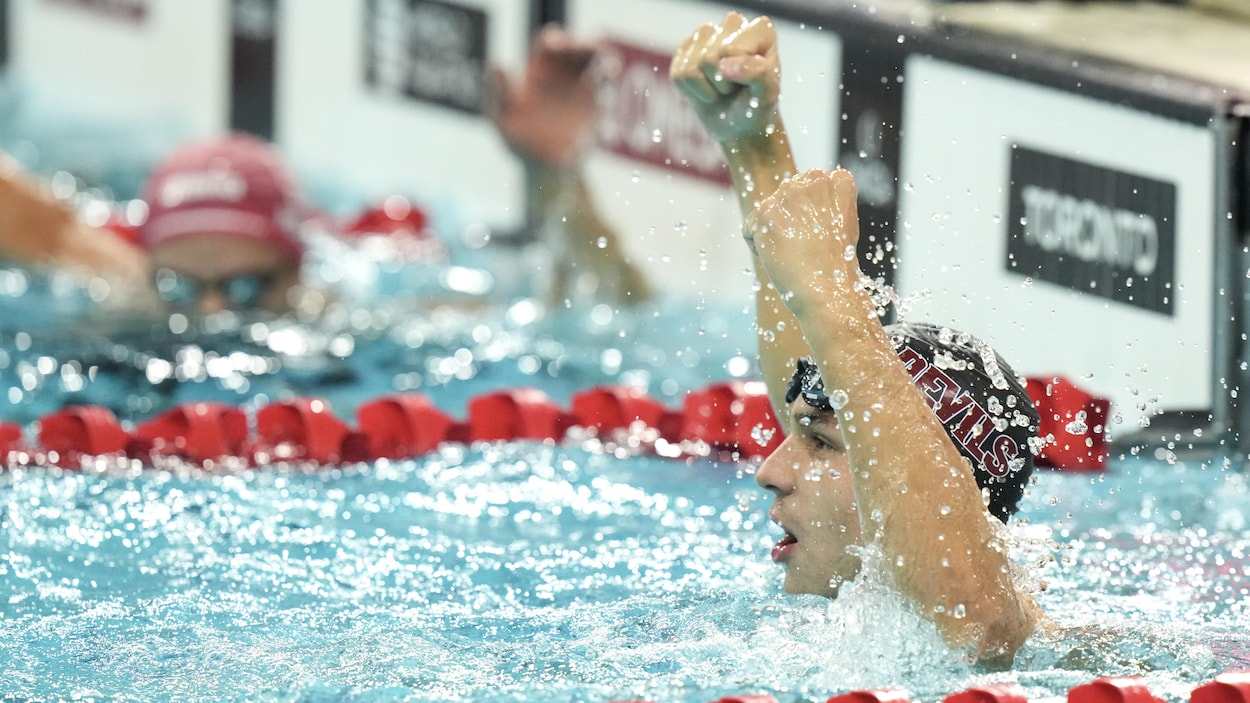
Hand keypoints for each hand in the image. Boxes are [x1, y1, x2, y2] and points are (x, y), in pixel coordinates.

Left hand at [487, 25, 600, 167]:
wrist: (541, 167)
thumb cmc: (516, 137)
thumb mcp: (500, 116)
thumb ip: (497, 91)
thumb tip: (498, 64)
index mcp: (542, 70)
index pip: (551, 44)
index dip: (557, 40)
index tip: (558, 45)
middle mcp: (567, 77)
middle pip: (582, 50)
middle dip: (590, 46)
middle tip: (596, 50)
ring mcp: (585, 94)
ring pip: (602, 72)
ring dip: (607, 69)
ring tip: (607, 73)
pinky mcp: (597, 116)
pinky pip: (606, 105)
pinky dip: (606, 102)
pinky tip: (600, 106)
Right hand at [670, 11, 781, 146]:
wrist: (740, 127)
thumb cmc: (757, 106)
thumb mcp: (767, 94)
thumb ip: (757, 73)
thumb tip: (723, 65)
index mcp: (760, 29)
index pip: (731, 49)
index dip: (738, 74)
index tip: (752, 83)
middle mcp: (732, 24)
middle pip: (709, 57)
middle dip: (722, 82)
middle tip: (736, 87)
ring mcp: (706, 36)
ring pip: (692, 64)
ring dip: (708, 87)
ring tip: (723, 88)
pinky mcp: (685, 51)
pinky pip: (679, 74)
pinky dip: (693, 92)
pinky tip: (708, 90)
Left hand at [744, 169, 861, 316]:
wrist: (829, 290)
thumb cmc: (835, 265)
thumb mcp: (841, 223)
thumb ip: (822, 202)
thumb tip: (793, 194)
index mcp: (838, 179)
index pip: (809, 186)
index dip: (811, 214)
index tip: (821, 234)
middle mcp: (815, 179)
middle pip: (785, 197)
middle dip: (788, 220)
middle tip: (806, 246)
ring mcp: (790, 194)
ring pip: (766, 211)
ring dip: (772, 233)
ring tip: (793, 253)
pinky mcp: (766, 212)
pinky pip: (749, 227)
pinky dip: (757, 246)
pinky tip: (778, 258)